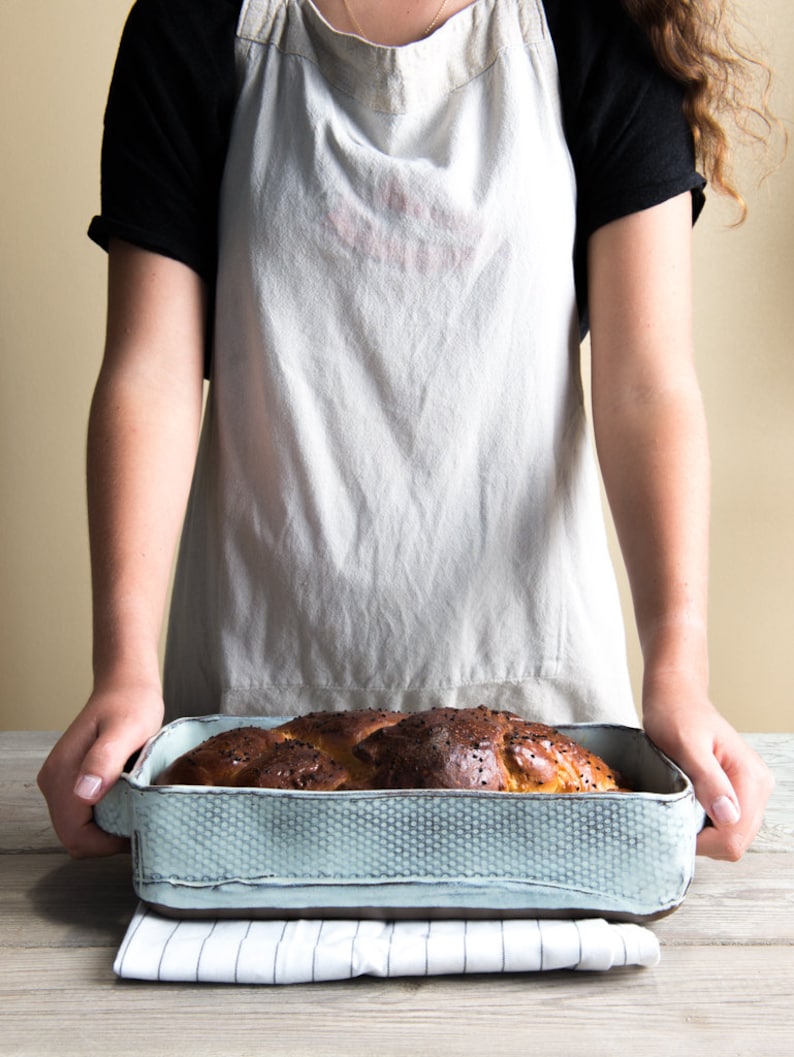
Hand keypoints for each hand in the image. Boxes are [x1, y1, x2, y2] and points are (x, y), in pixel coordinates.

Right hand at [37, 683, 163, 857]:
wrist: (124, 686)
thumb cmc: (130, 704)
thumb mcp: (127, 729)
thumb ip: (105, 759)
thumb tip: (84, 793)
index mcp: (63, 774)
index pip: (75, 836)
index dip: (106, 844)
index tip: (137, 830)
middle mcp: (54, 781)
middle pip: (74, 838)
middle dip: (106, 840)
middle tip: (140, 822)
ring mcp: (60, 782)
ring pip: (77, 830)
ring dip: (106, 830)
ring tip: (136, 811)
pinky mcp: (70, 781)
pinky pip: (82, 816)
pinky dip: (104, 819)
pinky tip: (126, 803)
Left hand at [642, 686, 773, 859]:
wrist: (677, 697)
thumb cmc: (676, 714)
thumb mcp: (686, 745)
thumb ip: (708, 781)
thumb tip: (728, 816)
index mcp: (750, 777)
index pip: (735, 836)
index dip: (703, 841)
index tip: (674, 824)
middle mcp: (758, 786)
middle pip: (736, 841)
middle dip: (704, 838)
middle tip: (674, 815)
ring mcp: (750, 790)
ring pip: (731, 836)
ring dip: (704, 831)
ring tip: (681, 806)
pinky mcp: (738, 790)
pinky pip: (726, 823)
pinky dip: (705, 823)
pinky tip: (688, 805)